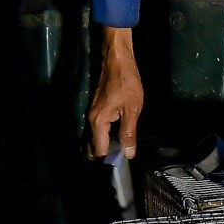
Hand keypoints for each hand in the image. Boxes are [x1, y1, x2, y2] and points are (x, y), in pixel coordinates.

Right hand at [86, 27, 142, 160]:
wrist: (117, 59)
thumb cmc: (126, 82)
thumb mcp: (132, 109)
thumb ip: (128, 133)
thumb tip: (128, 154)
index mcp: (98, 122)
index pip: (99, 150)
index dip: (109, 160)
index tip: (121, 165)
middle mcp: (91, 120)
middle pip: (93, 145)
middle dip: (104, 155)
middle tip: (121, 159)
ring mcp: (92, 113)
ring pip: (95, 136)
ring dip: (106, 145)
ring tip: (122, 150)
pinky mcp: (97, 108)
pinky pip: (98, 128)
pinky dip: (106, 135)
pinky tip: (119, 135)